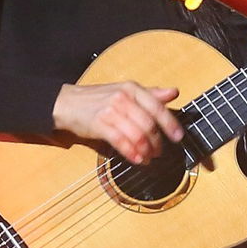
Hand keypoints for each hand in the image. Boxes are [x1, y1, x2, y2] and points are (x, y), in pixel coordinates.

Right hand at [52, 81, 183, 164]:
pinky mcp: (100, 124)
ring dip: (145, 150)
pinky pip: (121, 142)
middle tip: (159, 152)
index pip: (157, 107)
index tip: (178, 137)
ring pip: (137, 135)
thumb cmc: (99, 99)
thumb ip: (151, 94)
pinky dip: (132, 153)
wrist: (68, 103)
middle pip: (148, 124)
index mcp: (132, 88)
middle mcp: (123, 98)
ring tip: (148, 157)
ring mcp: (111, 110)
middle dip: (157, 142)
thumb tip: (174, 92)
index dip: (170, 124)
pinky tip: (137, 159)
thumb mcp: (126, 91)